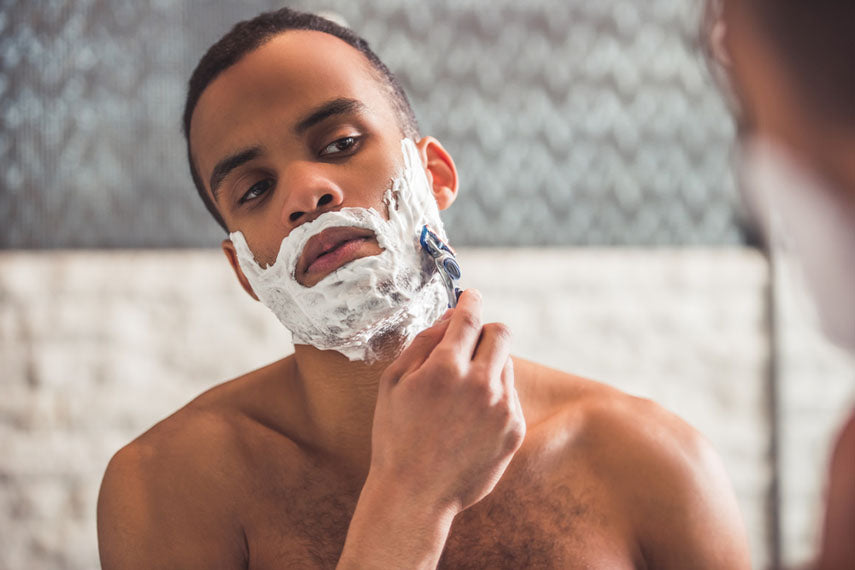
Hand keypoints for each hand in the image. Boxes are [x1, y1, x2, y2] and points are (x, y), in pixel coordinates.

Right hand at [369, 289, 525, 513]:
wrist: (416, 494)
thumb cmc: (396, 436)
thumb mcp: (394, 383)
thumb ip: (423, 342)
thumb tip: (450, 316)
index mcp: (446, 368)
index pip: (470, 316)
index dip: (471, 300)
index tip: (471, 296)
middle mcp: (481, 384)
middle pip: (501, 332)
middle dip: (485, 331)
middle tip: (467, 344)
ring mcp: (502, 408)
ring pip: (506, 363)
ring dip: (488, 365)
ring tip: (460, 393)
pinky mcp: (514, 429)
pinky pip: (511, 395)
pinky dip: (494, 395)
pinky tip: (469, 418)